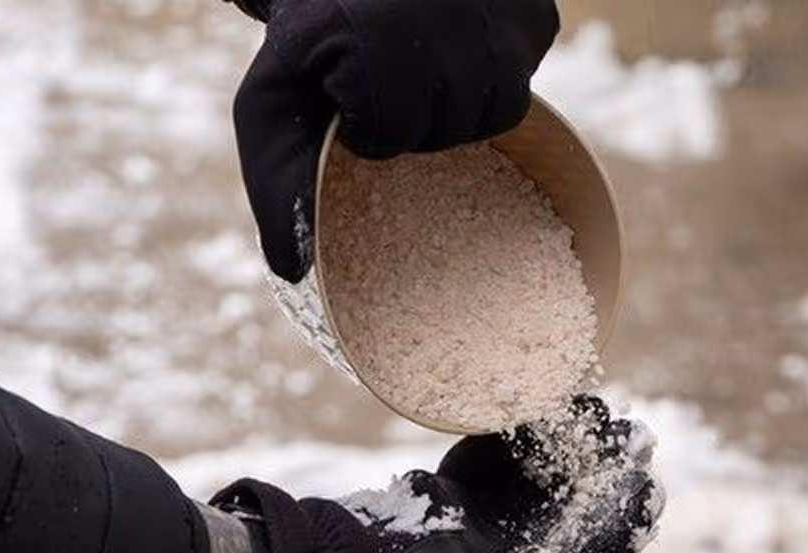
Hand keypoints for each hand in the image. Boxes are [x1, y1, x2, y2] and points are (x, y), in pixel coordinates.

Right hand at [198, 396, 662, 552]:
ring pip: (528, 482)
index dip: (620, 522)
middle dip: (594, 471)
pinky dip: (505, 437)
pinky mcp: (441, 503)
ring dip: (557, 446)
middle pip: (565, 512)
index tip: (647, 478)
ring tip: (586, 405)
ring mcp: (472, 531)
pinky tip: (529, 408)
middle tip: (625, 427)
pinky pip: (484, 464)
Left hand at [231, 0, 559, 281]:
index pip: (392, 136)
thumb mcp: (272, 107)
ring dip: (460, 107)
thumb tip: (293, 272)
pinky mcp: (536, 12)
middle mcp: (446, 14)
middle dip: (418, 122)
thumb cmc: (311, 45)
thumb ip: (277, 186)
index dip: (370, 132)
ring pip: (500, 108)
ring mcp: (498, 10)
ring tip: (426, 73)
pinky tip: (461, 51)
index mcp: (375, 43)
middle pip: (452, 127)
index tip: (349, 97)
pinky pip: (529, 78)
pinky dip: (498, 75)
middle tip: (390, 82)